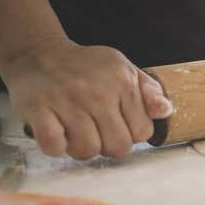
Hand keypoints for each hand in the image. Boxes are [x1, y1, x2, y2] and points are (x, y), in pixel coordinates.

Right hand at [2, 38, 172, 159]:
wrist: (40, 53)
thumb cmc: (85, 67)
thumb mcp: (124, 69)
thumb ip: (148, 91)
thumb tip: (166, 110)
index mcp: (122, 82)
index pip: (142, 132)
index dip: (130, 133)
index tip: (117, 123)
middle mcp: (97, 91)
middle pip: (118, 147)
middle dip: (108, 145)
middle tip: (95, 130)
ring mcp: (67, 100)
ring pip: (88, 150)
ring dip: (81, 147)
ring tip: (75, 130)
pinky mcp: (39, 109)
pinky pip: (54, 144)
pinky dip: (56, 146)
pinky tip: (57, 133)